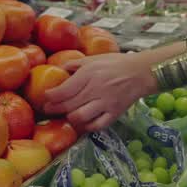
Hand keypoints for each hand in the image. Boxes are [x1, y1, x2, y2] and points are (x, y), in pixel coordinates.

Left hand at [43, 52, 157, 132]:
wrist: (140, 72)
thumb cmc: (116, 63)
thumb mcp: (94, 59)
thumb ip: (75, 64)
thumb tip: (59, 69)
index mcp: (88, 74)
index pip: (63, 90)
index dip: (51, 96)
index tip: (45, 97)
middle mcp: (95, 90)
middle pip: (68, 105)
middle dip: (54, 109)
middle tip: (48, 110)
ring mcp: (105, 103)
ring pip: (80, 117)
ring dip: (70, 118)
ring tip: (67, 115)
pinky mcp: (114, 114)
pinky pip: (96, 125)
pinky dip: (87, 127)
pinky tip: (83, 123)